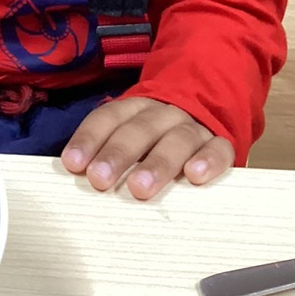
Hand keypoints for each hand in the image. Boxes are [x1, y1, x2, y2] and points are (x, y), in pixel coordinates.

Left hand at [60, 96, 234, 200]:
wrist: (208, 108)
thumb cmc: (158, 137)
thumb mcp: (133, 135)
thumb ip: (108, 151)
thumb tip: (75, 176)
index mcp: (136, 108)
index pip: (109, 117)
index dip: (89, 138)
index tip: (73, 164)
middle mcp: (163, 113)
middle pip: (139, 129)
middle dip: (117, 154)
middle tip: (99, 179)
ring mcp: (194, 127)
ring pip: (176, 139)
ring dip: (157, 162)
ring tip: (140, 188)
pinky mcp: (221, 143)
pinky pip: (218, 148)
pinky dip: (208, 160)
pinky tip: (195, 176)